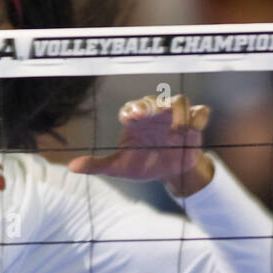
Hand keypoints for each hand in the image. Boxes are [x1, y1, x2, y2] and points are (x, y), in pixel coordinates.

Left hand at [68, 93, 213, 194]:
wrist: (169, 172)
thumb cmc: (141, 164)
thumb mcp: (119, 167)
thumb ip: (97, 165)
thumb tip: (72, 167)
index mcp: (135, 119)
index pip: (131, 108)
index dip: (131, 110)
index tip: (129, 118)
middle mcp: (155, 113)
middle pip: (154, 100)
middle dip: (151, 105)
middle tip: (146, 114)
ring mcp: (175, 116)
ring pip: (179, 102)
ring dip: (178, 115)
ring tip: (174, 134)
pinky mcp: (194, 123)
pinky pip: (200, 112)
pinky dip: (198, 118)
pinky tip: (192, 130)